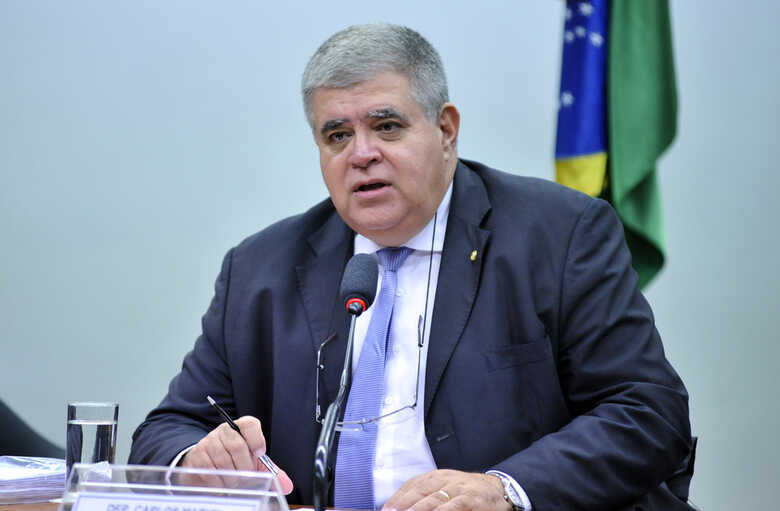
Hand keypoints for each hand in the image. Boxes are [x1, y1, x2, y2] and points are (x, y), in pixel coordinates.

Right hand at [181, 415, 293, 494]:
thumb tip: (287, 486)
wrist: (208, 465)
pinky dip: (218, 482)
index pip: (250, 424)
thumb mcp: (253, 465)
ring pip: (223, 459)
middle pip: (237, 445)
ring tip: (233, 482)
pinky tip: (221, 484)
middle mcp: (224, 431)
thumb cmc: (234, 462)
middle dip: (244, 467)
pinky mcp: (197, 455)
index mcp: (241, 428)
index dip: (256, 439)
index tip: (259, 454)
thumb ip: (270, 472)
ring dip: (231, 477)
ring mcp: (208, 442)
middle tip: (245, 476)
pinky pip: (209, 470)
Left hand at [382, 469, 509, 510]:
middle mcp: (444, 480)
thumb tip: (399, 506)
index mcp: (434, 476)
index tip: (386, 510)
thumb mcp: (444, 487)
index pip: (411, 486)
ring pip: (433, 500)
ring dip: (417, 509)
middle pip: (418, 493)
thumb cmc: (465, 491)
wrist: (497, 488)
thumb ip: (424, 495)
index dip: (396, 499)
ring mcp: (457, 489)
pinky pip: (453, 506)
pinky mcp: (470, 499)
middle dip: (403, 506)